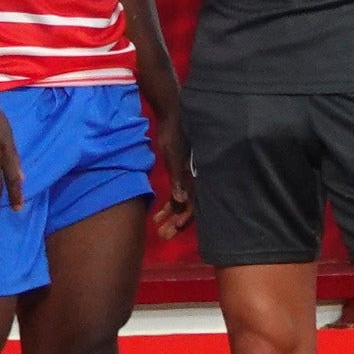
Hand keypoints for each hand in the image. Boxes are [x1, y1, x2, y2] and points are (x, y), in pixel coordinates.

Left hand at [151, 102, 194, 239]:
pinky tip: (156, 215)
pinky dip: (167, 206)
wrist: (172, 118)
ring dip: (170, 216)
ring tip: (158, 229)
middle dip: (177, 222)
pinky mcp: (179, 175)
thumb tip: (181, 199)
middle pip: (188, 207)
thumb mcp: (174, 157)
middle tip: (164, 236)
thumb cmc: (175, 135)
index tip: (175, 228)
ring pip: (180, 204)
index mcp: (197, 177)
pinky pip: (175, 195)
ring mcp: (187, 179)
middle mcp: (195, 181)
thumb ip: (178, 178)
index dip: (186, 218)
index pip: (195, 203)